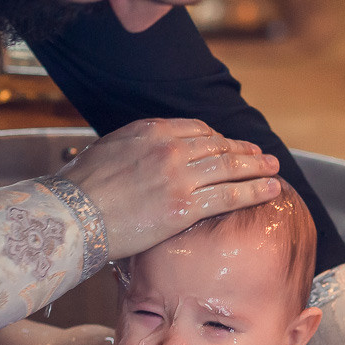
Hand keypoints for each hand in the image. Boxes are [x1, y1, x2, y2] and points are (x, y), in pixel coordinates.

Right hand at [57, 118, 280, 258]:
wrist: (71, 214)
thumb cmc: (80, 189)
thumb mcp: (107, 152)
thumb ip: (134, 150)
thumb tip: (141, 158)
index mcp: (151, 130)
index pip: (197, 129)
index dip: (220, 138)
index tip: (230, 145)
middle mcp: (170, 147)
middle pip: (219, 145)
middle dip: (244, 151)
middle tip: (262, 156)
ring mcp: (179, 175)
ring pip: (230, 167)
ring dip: (257, 168)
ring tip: (273, 170)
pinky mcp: (185, 205)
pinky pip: (229, 195)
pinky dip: (254, 191)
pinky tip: (270, 190)